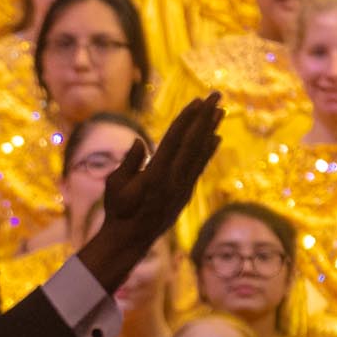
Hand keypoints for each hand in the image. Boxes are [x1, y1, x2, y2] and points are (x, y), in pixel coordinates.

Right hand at [78, 94, 222, 291]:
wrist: (129, 241)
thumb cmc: (117, 211)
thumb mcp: (115, 185)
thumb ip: (129, 163)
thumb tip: (140, 142)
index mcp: (156, 175)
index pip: (175, 140)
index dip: (187, 119)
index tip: (198, 101)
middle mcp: (174, 179)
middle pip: (194, 142)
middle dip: (206, 117)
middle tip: (218, 96)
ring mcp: (182, 187)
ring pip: (200, 153)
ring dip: (211, 130)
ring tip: (221, 111)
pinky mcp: (185, 194)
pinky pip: (199, 166)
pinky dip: (208, 150)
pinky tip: (215, 138)